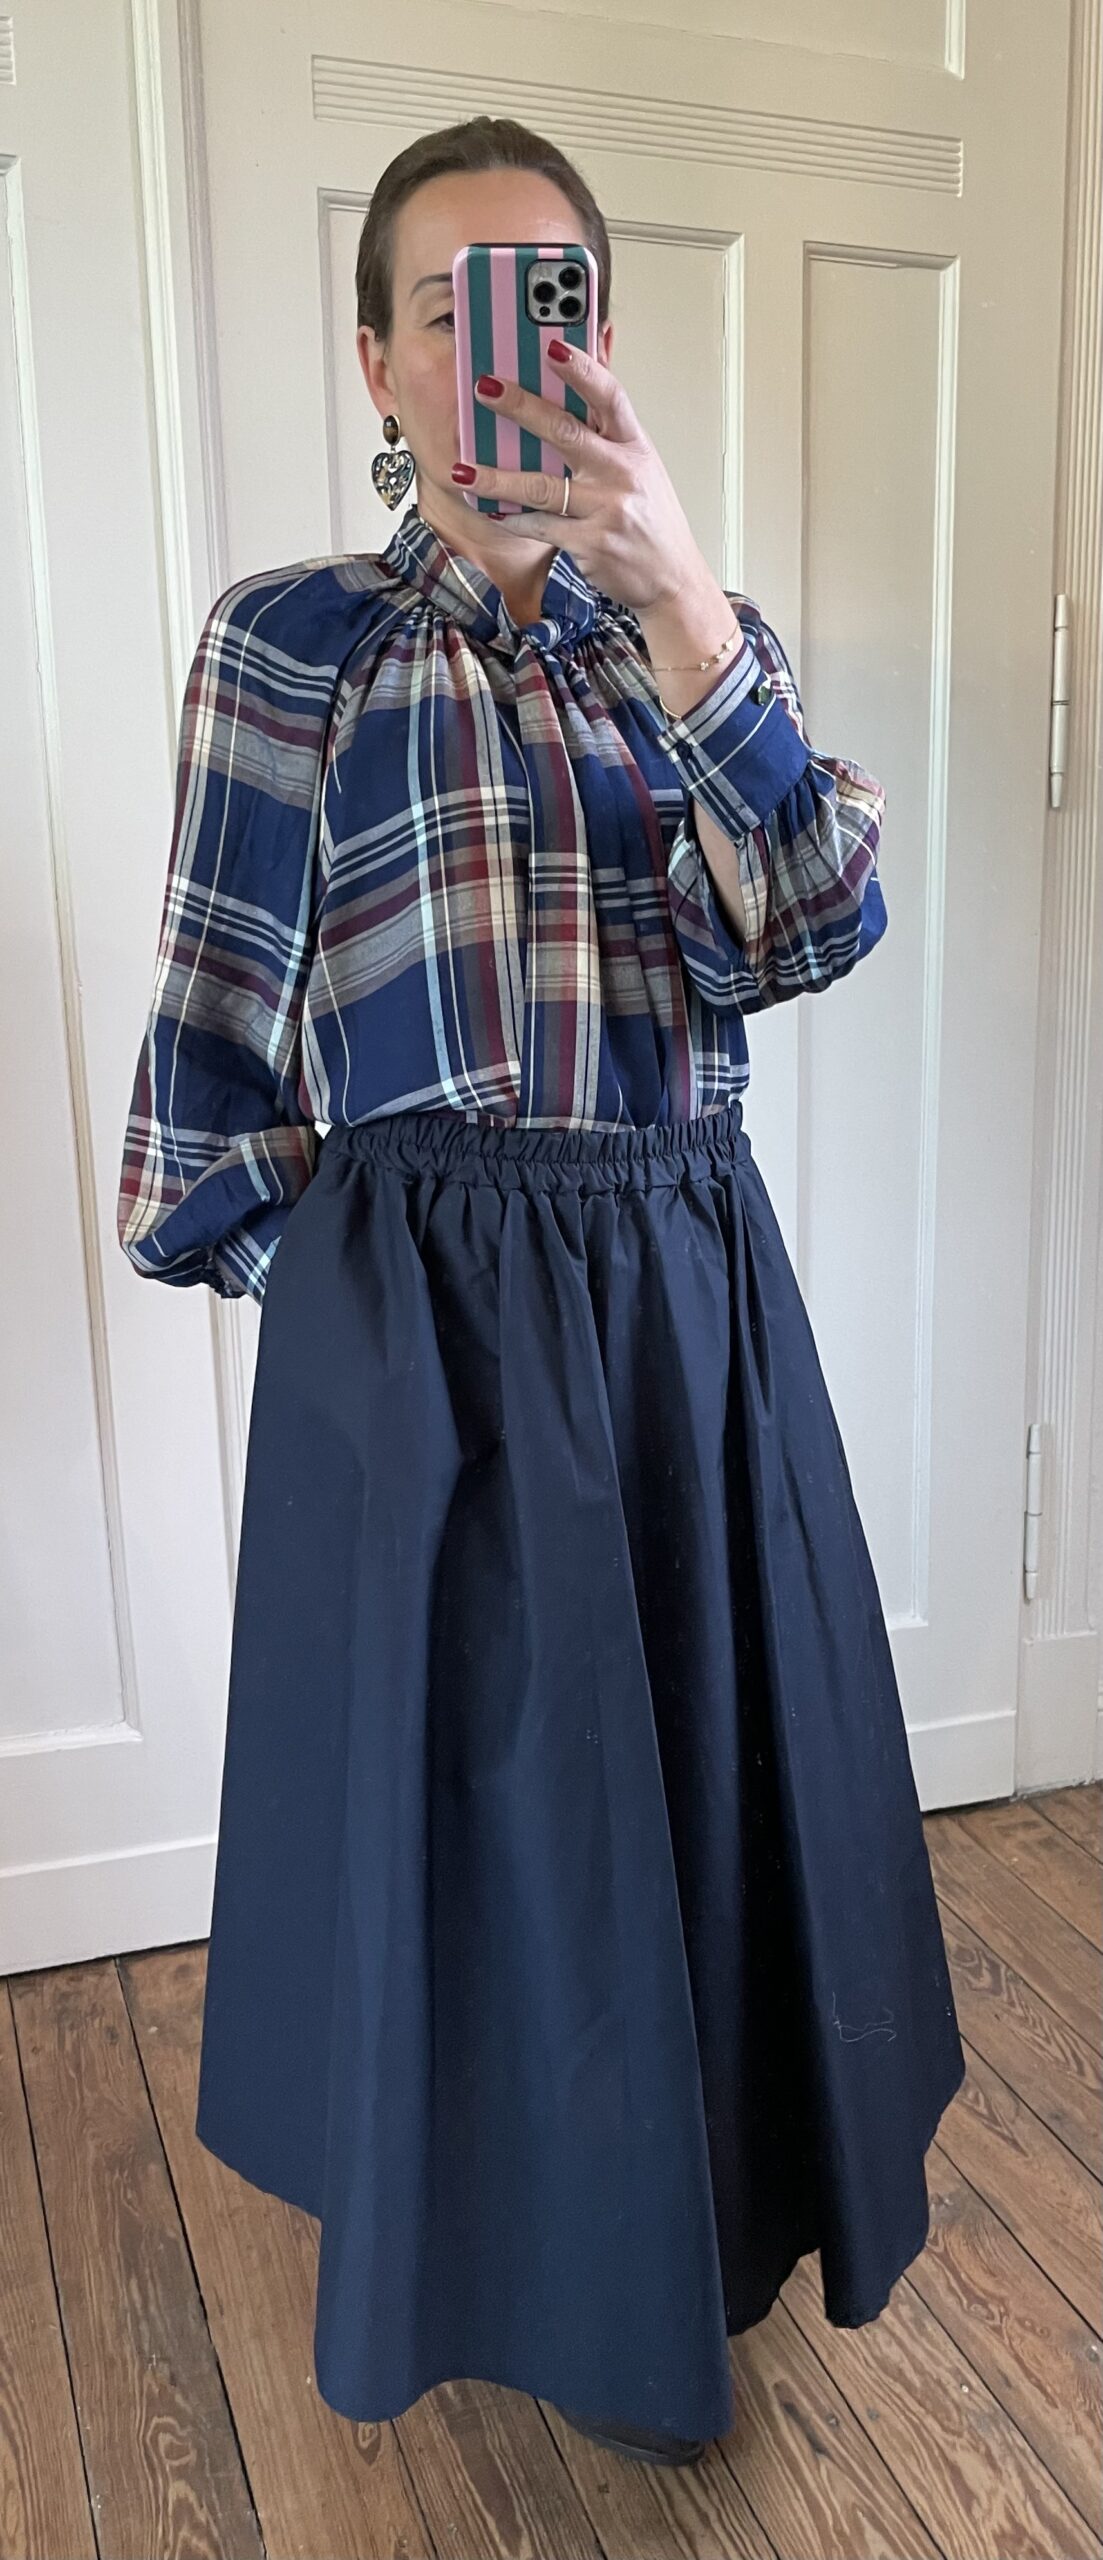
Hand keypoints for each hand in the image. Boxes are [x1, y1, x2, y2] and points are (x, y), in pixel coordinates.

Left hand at [453, 342, 712, 613]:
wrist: (671, 577)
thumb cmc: (650, 517)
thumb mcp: (640, 466)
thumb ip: (608, 427)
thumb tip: (583, 370)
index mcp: (634, 445)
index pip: (610, 396)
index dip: (583, 369)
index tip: (552, 346)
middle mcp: (622, 473)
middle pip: (565, 432)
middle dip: (521, 407)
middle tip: (485, 388)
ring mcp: (606, 509)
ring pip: (541, 486)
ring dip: (496, 478)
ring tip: (461, 470)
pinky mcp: (591, 544)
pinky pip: (540, 526)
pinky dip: (511, 518)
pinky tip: (487, 509)